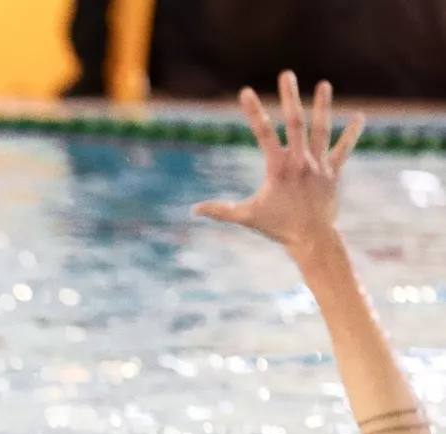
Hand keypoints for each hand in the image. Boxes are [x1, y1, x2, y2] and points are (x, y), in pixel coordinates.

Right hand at [193, 71, 363, 251]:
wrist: (312, 238)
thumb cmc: (277, 227)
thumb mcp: (247, 217)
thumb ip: (221, 210)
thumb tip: (194, 209)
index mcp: (278, 168)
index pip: (263, 133)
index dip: (254, 111)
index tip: (245, 91)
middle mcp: (300, 161)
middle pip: (296, 122)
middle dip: (290, 97)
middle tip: (287, 74)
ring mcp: (319, 164)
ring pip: (322, 130)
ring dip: (323, 106)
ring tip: (324, 84)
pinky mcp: (333, 172)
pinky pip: (343, 149)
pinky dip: (352, 133)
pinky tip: (359, 117)